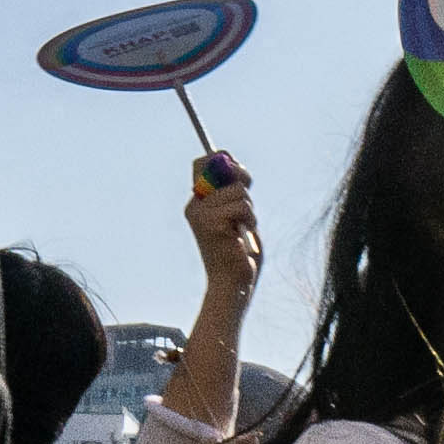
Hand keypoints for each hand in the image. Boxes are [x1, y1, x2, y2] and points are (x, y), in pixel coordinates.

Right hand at [183, 148, 262, 317]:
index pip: (203, 162)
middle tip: (247, 204)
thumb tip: (234, 164)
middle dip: (242, 181)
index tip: (240, 174)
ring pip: (238, 191)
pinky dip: (249, 219)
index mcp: (198, 202)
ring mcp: (201, 214)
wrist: (232, 284)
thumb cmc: (238, 251)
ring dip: (249, 209)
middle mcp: (194, 206)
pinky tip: (242, 235)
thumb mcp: (237, 215)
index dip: (224, 159)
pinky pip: (241, 206)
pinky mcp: (211, 223)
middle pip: (222, 169)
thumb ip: (233, 191)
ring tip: (243, 229)